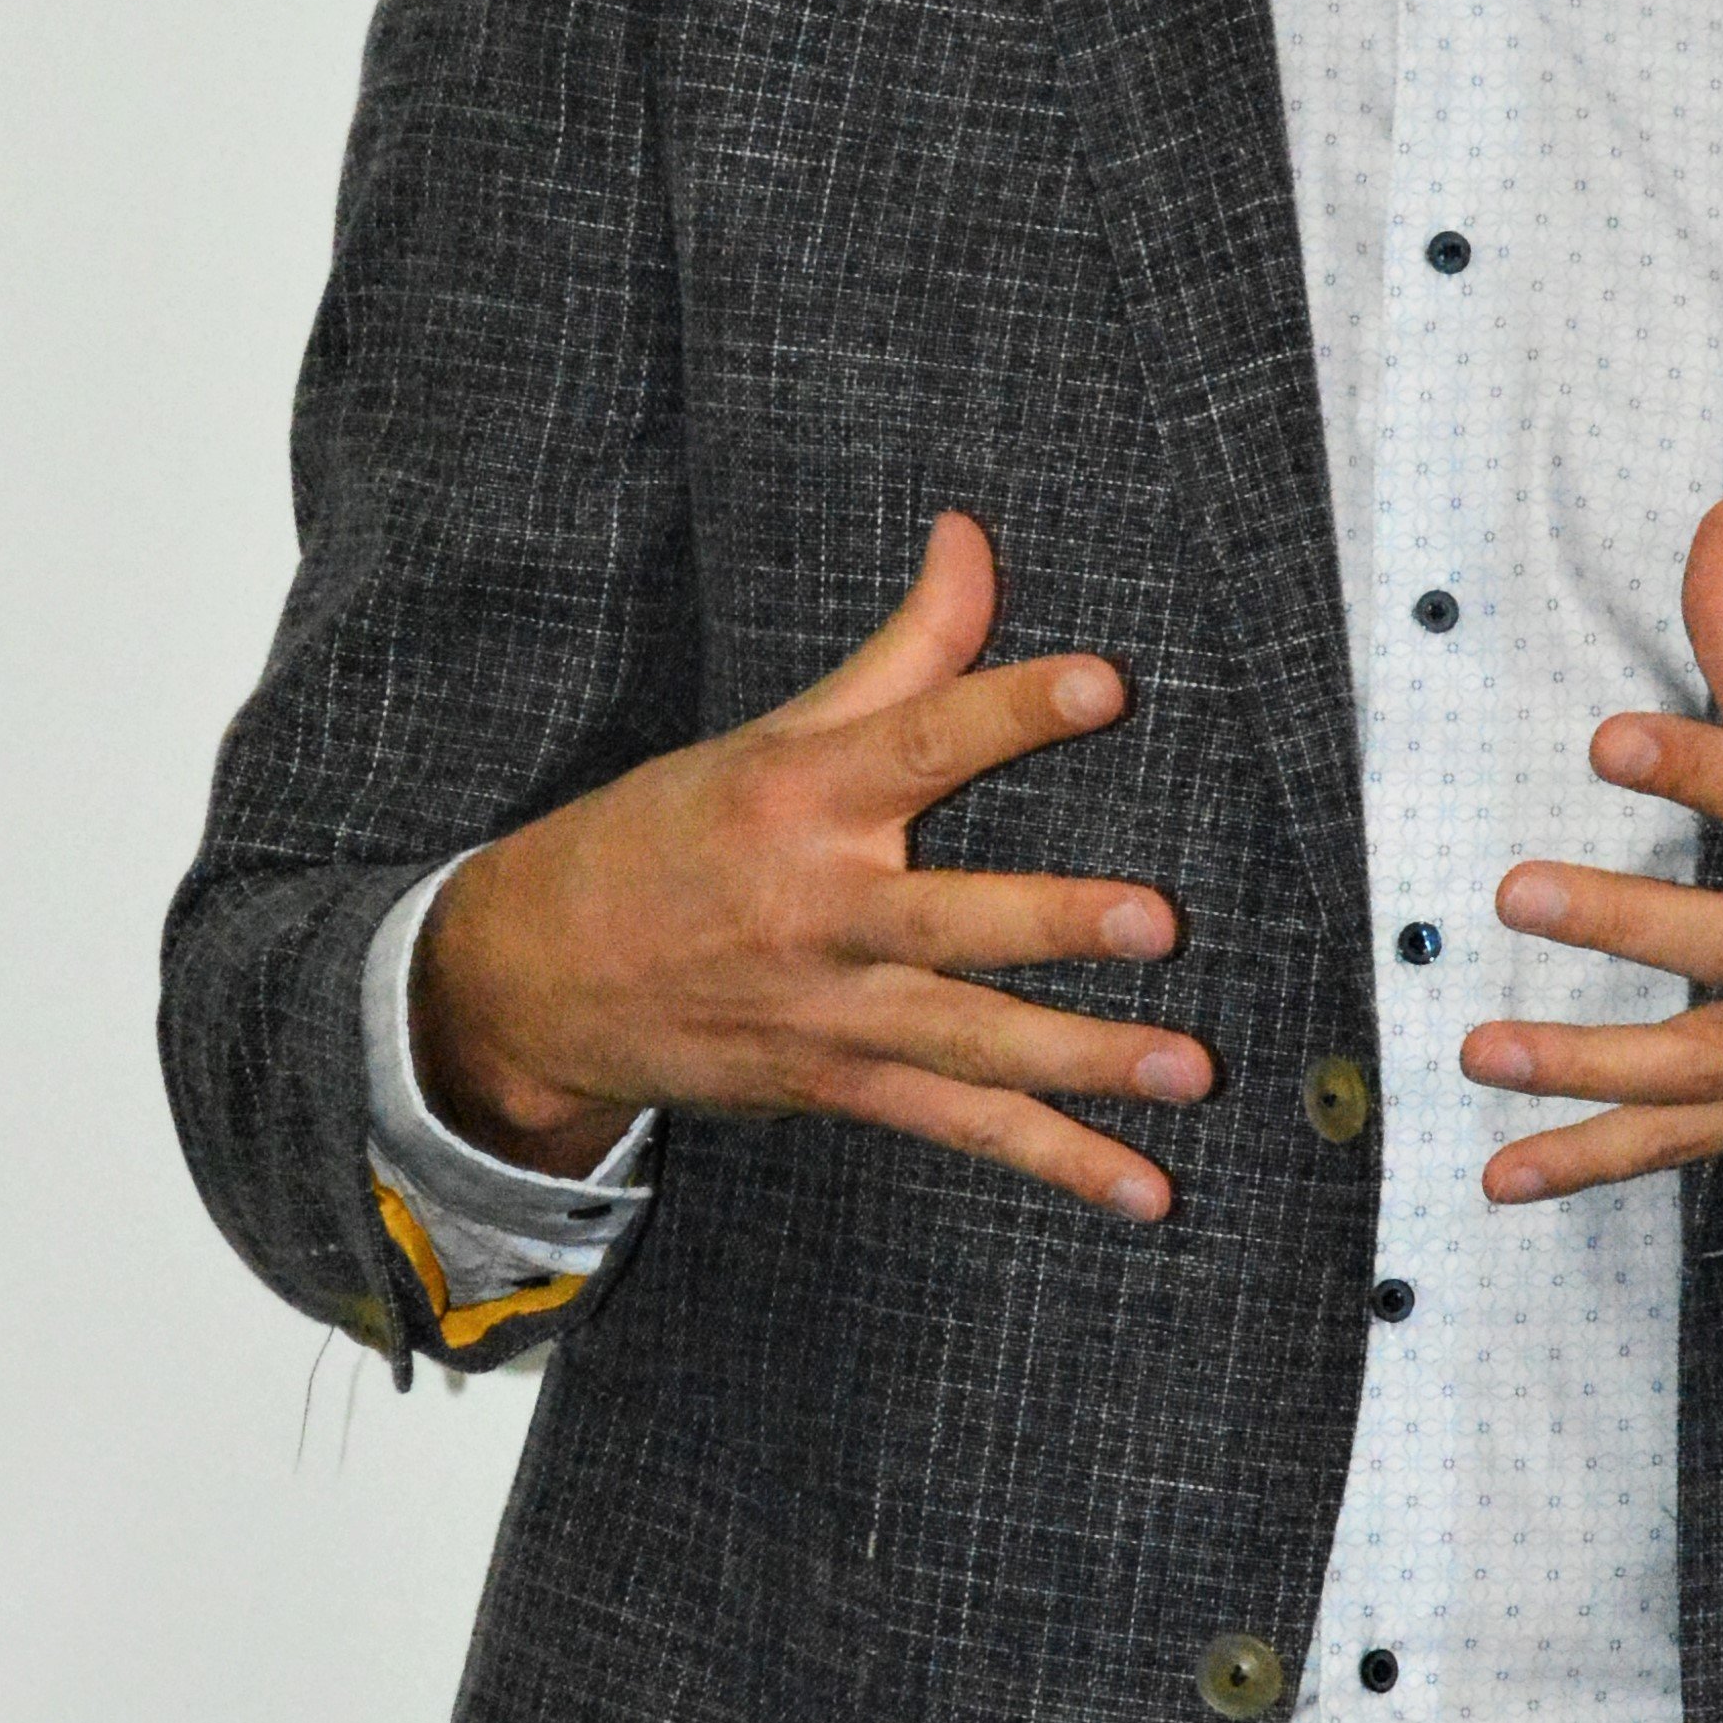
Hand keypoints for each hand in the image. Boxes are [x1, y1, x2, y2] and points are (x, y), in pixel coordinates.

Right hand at [411, 511, 1205, 1219]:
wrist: (533, 981)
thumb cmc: (669, 835)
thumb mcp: (772, 735)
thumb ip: (901, 651)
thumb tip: (973, 533)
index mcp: (801, 797)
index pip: (918, 742)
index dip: (1009, 710)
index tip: (1102, 683)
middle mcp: (818, 908)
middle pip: (951, 918)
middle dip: (1054, 924)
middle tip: (1159, 920)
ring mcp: (831, 1011)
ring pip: (971, 1040)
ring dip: (1084, 1062)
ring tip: (1188, 1069)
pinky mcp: (840, 1086)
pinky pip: (960, 1125)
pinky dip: (1055, 1161)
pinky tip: (1144, 1189)